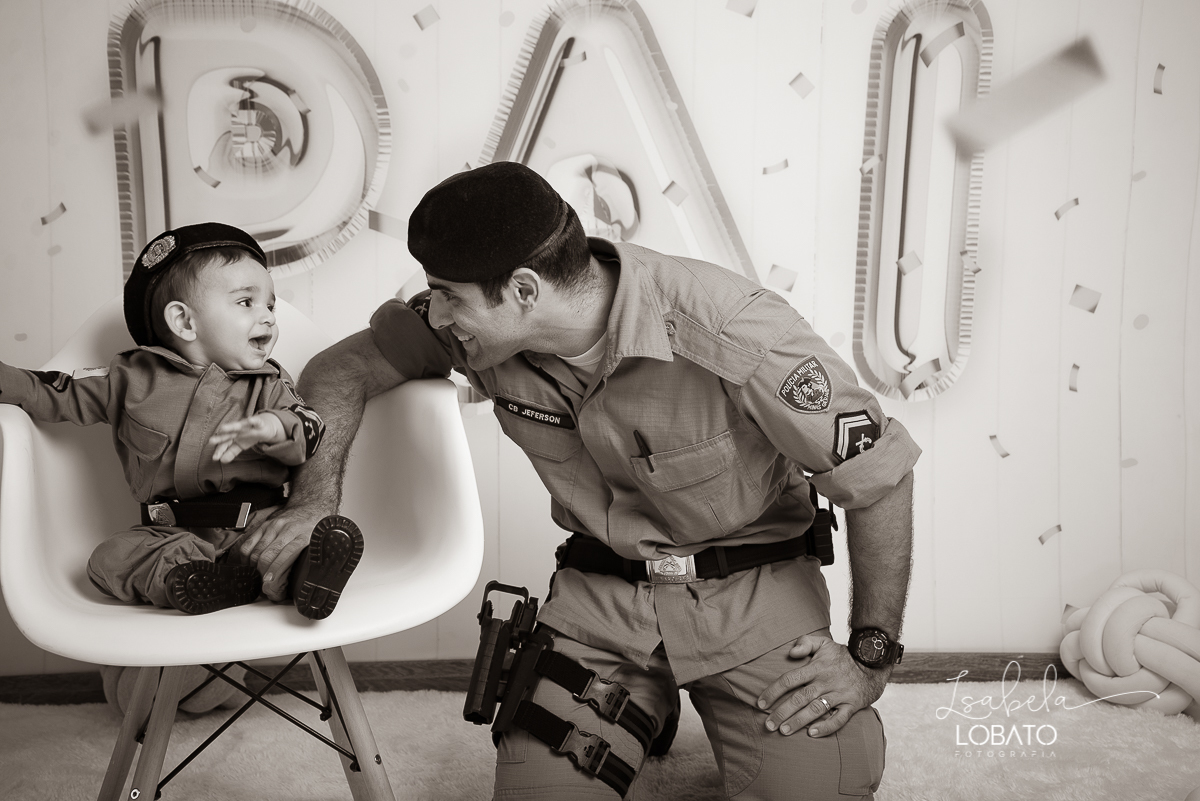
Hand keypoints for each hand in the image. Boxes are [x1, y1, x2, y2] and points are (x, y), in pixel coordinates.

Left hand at [210, 413, 285, 462]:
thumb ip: (231, 452)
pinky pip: (256, 422)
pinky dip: (253, 420)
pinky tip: (250, 420)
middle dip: (220, 437)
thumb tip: (222, 461)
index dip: (220, 450)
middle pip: (227, 434)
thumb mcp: (240, 446)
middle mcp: (237, 430)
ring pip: (238, 426)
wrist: (264, 427)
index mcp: (232, 436)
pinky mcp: (258, 423)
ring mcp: (247, 426)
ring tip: (223, 428)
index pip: (224, 444)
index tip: (215, 458)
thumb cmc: (249, 436)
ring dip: (231, 426)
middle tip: (211, 441)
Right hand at [239, 504, 326, 600]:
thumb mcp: (319, 544)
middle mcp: (287, 530)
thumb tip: (299, 586)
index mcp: (303, 537)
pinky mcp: (263, 526)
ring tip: (261, 581)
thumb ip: (310, 562)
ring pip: (255, 554)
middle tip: (267, 590)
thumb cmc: (315, 528)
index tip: (272, 590)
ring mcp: (273, 527)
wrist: (310, 506)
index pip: (284, 558)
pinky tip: (253, 567)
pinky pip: (247, 546)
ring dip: (255, 572)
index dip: (275, 577)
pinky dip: (246, 561)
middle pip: (266, 558)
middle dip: (263, 578)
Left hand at [756, 629, 891, 737]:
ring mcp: (839, 694)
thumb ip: (805, 643)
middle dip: (782, 712)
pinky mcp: (851, 705)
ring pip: (816, 710)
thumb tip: (791, 652)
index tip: (760, 703)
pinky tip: (812, 734)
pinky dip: (826, 727)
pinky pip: (839, 719)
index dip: (773, 691)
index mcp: (816, 667)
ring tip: (784, 731)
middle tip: (768, 725)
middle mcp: (825, 682)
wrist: (872, 664)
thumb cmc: (843, 656)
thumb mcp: (824, 643)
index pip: (789, 679)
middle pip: (800, 698)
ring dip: (799, 721)